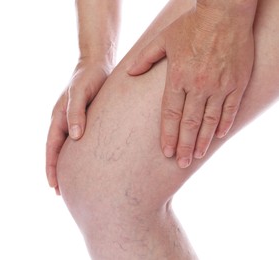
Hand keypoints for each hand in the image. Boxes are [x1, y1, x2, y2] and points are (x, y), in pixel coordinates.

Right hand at [46, 61, 110, 193]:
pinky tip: (85, 161)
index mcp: (58, 117)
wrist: (98, 64)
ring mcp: (73, 121)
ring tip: (72, 181)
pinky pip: (78, 140)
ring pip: (66, 147)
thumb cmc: (89, 78)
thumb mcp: (80, 93)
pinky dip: (77, 153)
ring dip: (66, 165)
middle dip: (56, 171)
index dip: (51, 166)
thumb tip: (74, 137)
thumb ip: (76, 113)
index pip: (51, 147)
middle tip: (61, 192)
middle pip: (56, 151)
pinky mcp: (84, 119)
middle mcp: (64, 121)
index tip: (54, 186)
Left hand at [128, 6, 254, 167]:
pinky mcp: (237, 82)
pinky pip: (230, 108)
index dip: (168, 134)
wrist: (225, 11)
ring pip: (209, 120)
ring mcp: (219, 85)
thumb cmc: (192, 24)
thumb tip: (130, 73)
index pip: (170, 114)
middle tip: (181, 163)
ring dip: (203, 140)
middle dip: (184, 145)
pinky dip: (224, 124)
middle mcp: (198, 85)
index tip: (166, 152)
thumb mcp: (163, 39)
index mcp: (178, 77)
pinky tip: (218, 136)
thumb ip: (145, 58)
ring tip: (197, 156)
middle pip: (189, 123)